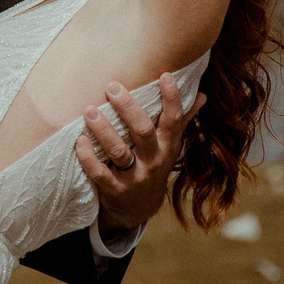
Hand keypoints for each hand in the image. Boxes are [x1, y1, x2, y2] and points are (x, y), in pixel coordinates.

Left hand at [77, 75, 201, 233]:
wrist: (139, 208)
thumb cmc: (154, 165)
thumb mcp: (171, 146)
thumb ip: (182, 120)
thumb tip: (202, 95)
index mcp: (168, 146)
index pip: (174, 119)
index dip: (171, 98)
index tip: (165, 75)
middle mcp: (154, 160)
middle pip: (143, 131)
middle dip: (128, 108)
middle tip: (111, 86)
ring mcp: (134, 176)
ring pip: (119, 150)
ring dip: (103, 129)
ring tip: (89, 110)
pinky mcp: (114, 189)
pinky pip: (100, 173)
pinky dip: (88, 157)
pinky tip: (80, 140)